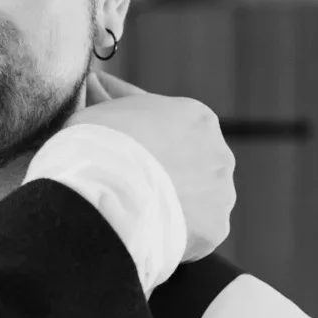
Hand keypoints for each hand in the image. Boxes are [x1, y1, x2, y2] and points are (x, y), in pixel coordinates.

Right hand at [72, 71, 234, 260]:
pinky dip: (175, 234)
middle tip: (132, 189)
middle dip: (167, 174)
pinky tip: (150, 235)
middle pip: (192, 165)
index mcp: (195, 117)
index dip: (146, 140)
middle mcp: (218, 152)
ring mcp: (220, 192)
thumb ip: (107, 100)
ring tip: (140, 217)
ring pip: (198, 201)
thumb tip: (96, 82)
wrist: (104, 194)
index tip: (126, 152)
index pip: (173, 128)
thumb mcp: (98, 111)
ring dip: (176, 206)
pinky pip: (194, 233)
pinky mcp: (215, 229)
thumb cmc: (96, 147)